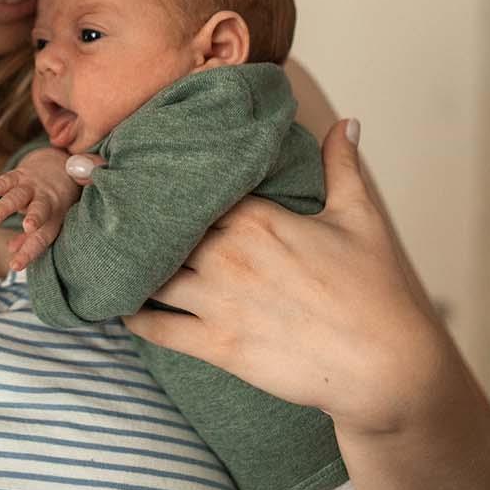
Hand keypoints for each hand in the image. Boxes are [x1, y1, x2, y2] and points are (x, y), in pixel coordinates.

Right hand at [0, 148, 101, 271]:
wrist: (57, 164)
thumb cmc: (52, 202)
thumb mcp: (47, 220)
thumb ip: (30, 238)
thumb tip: (12, 252)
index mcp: (54, 218)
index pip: (43, 238)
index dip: (29, 252)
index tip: (15, 265)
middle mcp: (46, 201)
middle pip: (41, 210)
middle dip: (35, 217)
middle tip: (27, 227)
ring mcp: (32, 186)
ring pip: (19, 195)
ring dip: (6, 206)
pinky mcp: (20, 174)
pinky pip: (5, 180)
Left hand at [123, 120, 448, 435]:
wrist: (387, 367)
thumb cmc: (375, 291)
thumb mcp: (361, 219)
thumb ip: (343, 166)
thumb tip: (348, 122)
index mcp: (255, 217)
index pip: (191, 187)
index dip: (161, 180)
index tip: (131, 168)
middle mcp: (227, 254)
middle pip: (160, 227)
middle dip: (134, 219)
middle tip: (102, 207)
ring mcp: (218, 301)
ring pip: (149, 275)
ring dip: (128, 266)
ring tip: (107, 255)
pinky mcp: (217, 345)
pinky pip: (156, 328)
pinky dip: (132, 317)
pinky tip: (119, 306)